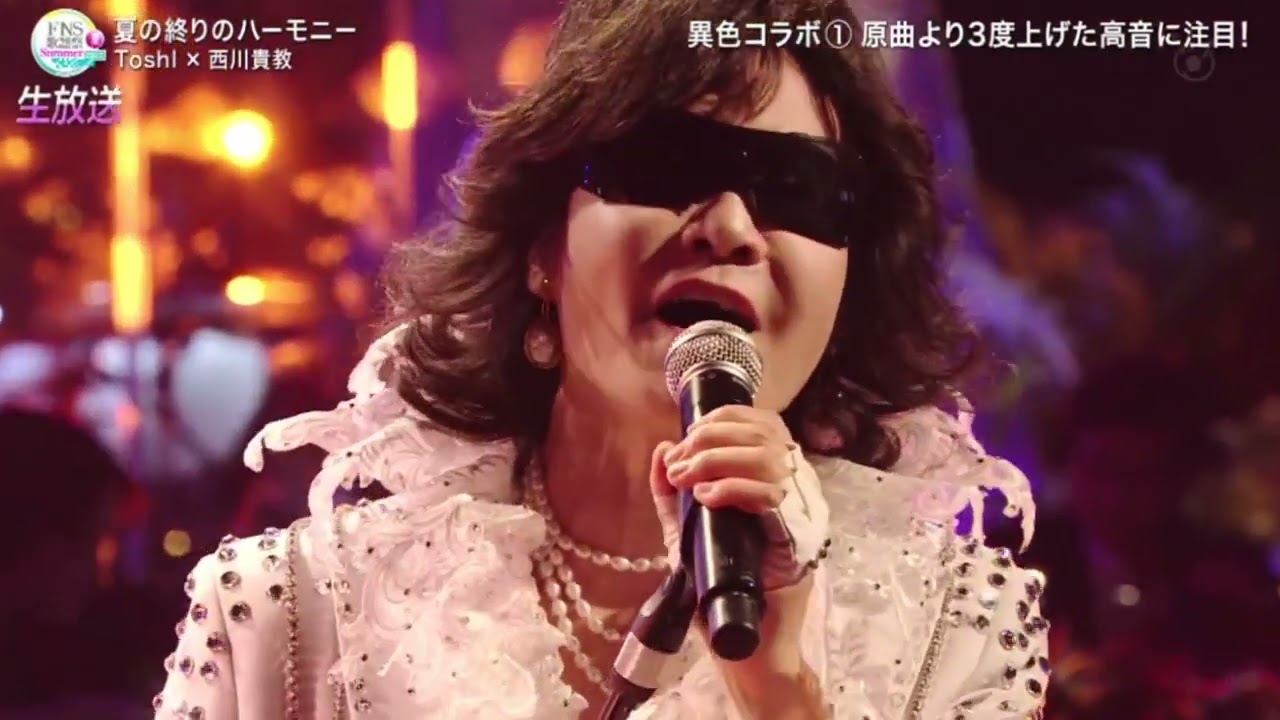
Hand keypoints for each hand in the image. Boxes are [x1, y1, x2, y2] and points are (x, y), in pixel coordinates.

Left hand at [648, 406, 829, 684]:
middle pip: (764, 435)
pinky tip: (707, 497)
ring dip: (717, 460)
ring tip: (687, 480)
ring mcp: (803, 517)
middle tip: (678, 466)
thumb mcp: (687, 533)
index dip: (724, 420)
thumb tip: (662, 449)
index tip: (686, 440)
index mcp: (778, 482)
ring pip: (769, 460)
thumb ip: (672, 496)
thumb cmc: (719, 589)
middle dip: (710, 440)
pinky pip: (773, 500)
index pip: (765, 425)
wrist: (744, 643)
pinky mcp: (799, 543)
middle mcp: (797, 493)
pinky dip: (735, 489)